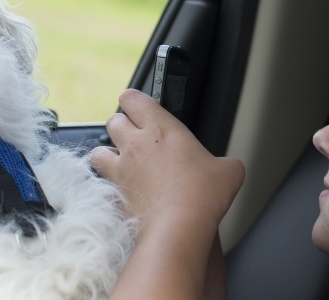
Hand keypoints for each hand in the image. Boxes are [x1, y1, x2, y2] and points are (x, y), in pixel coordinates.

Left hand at [92, 89, 243, 299]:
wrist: (178, 229)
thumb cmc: (202, 195)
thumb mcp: (229, 171)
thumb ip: (226, 163)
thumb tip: (228, 168)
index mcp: (162, 129)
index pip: (134, 99)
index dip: (134, 99)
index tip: (139, 105)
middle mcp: (136, 144)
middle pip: (113, 121)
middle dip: (122, 124)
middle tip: (135, 135)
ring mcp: (121, 170)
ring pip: (99, 151)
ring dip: (108, 153)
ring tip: (122, 161)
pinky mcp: (114, 194)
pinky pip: (102, 183)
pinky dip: (109, 185)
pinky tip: (122, 191)